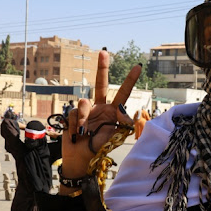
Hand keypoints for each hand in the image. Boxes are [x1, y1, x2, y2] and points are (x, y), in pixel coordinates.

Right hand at [60, 50, 140, 183]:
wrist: (80, 158)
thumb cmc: (99, 148)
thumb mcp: (112, 136)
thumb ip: (114, 121)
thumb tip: (112, 105)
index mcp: (114, 112)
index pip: (123, 93)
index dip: (130, 80)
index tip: (138, 66)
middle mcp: (101, 107)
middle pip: (101, 85)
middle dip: (102, 68)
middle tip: (104, 52)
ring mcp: (87, 110)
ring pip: (84, 104)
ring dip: (82, 119)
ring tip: (83, 133)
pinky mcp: (73, 114)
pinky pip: (73, 114)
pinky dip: (74, 125)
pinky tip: (75, 133)